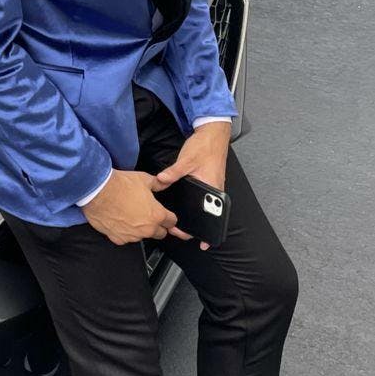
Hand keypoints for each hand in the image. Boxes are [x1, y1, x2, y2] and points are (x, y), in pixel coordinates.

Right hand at [80, 167, 191, 247]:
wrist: (98, 192)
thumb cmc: (120, 185)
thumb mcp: (144, 179)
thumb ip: (158, 184)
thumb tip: (165, 183)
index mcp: (156, 215)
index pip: (171, 222)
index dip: (169, 217)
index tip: (166, 215)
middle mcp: (147, 229)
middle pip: (160, 233)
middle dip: (157, 226)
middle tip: (148, 215)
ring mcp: (133, 236)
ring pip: (142, 236)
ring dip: (140, 229)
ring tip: (130, 215)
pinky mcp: (119, 239)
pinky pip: (126, 238)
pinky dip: (125, 232)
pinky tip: (119, 220)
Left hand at [155, 122, 230, 249]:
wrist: (213, 133)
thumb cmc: (206, 146)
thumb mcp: (187, 160)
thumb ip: (173, 172)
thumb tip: (160, 181)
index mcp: (213, 188)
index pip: (214, 215)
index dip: (208, 230)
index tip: (202, 242)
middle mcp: (215, 190)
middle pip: (208, 213)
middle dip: (196, 224)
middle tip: (179, 230)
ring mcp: (212, 185)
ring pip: (205, 206)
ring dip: (195, 214)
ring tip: (179, 221)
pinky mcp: (207, 180)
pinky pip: (203, 197)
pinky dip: (195, 203)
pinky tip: (183, 204)